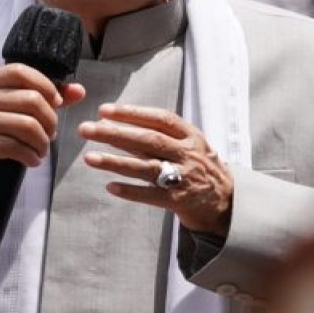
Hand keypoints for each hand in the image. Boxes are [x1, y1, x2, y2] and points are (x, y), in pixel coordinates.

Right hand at [0, 63, 85, 217]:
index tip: (57, 103)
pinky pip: (14, 146)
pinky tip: (32, 161)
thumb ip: (34, 99)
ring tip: (41, 151)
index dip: (45, 85)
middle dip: (49, 120)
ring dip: (42, 142)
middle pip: (31, 99)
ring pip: (27, 124)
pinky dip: (30, 156)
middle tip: (50, 135)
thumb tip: (77, 91)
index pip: (20, 70)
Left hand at [78, 103, 233, 236]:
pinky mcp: (180, 201)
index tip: (104, 110)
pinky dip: (130, 191)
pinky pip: (151, 195)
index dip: (131, 113)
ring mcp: (185, 177)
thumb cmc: (200, 167)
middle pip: (147, 140)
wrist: (227, 202)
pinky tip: (110, 187)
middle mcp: (188, 153)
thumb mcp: (188, 145)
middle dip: (114, 134)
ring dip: (115, 162)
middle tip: (86, 129)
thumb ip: (159, 136)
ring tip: (89, 158)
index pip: (159, 119)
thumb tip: (117, 125)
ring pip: (146, 166)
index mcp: (190, 136)